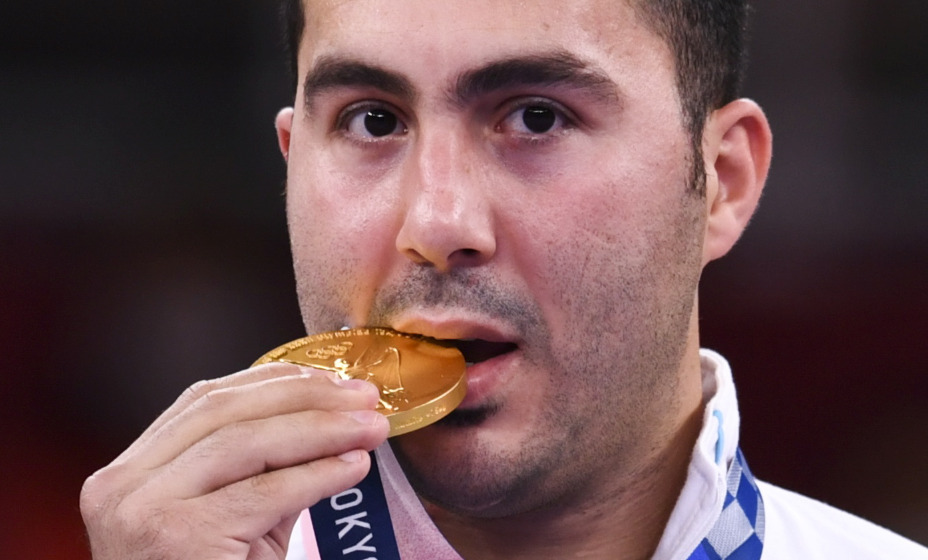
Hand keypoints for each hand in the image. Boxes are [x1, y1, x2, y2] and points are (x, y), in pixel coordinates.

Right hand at [80, 363, 389, 559]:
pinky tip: (352, 467)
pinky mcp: (178, 537)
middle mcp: (123, 484)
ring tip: (370, 428)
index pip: (206, 401)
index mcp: (131, 472)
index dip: (273, 381)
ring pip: (246, 443)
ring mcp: (144, 510)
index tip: (331, 378)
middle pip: (226, 411)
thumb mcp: (234, 521)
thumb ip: (266, 470)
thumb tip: (334, 421)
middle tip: (365, 396)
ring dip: (320, 429)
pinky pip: (264, 492)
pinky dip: (316, 474)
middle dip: (304, 396)